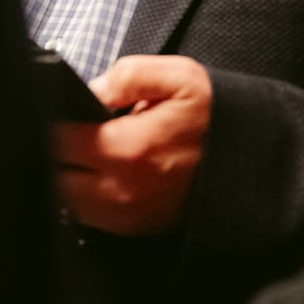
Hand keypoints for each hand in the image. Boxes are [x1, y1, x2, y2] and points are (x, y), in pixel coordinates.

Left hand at [52, 54, 211, 234]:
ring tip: (87, 152)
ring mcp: (128, 216)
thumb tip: (91, 89)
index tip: (60, 113)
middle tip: (72, 132)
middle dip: (58, 154)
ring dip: (70, 177)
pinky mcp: (136, 228)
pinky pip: (91, 218)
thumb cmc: (214, 119)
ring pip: (70, 202)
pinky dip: (87, 197)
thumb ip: (127, 76)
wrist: (248, 163)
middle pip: (58, 178)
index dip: (54, 124)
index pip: (59, 143)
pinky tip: (101, 173)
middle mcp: (123, 191)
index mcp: (129, 149)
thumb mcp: (178, 77)